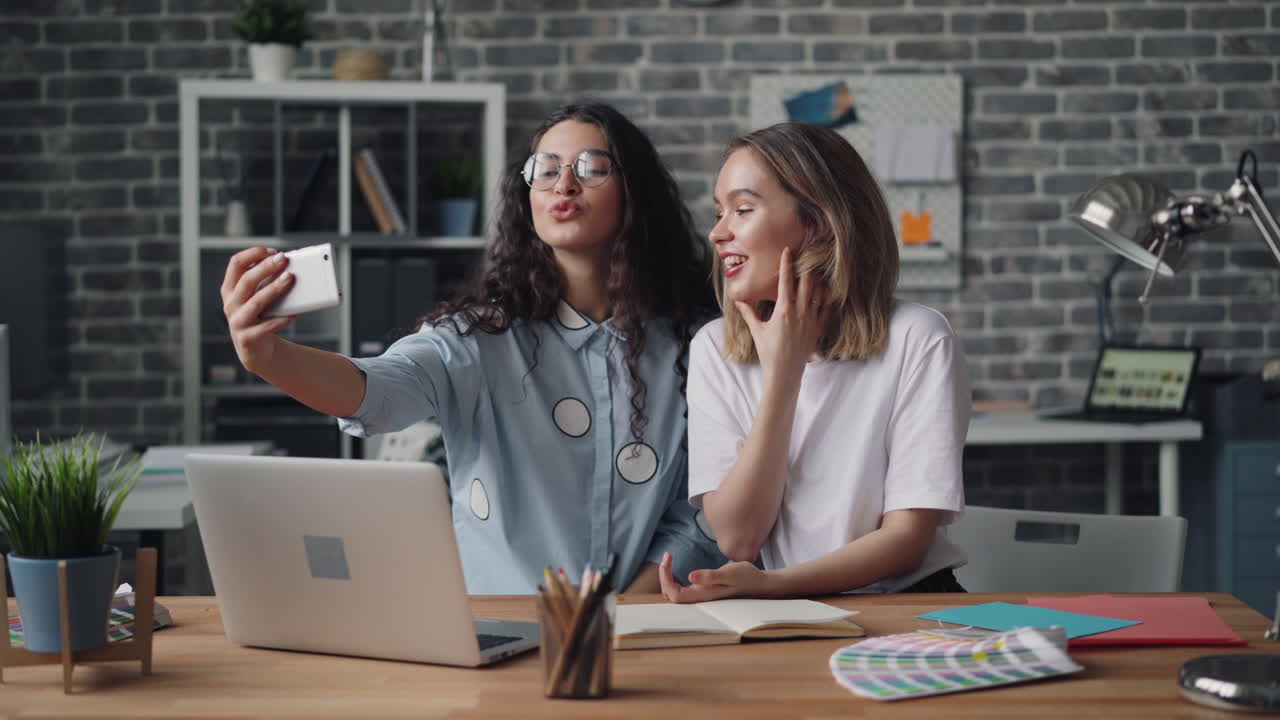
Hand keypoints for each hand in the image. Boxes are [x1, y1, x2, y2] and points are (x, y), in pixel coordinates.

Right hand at [221, 246, 296, 374]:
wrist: (257, 350)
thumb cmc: (261, 317)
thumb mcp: (258, 297)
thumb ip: (267, 282)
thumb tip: (291, 266)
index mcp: (230, 289)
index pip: (236, 264)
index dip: (253, 254)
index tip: (272, 251)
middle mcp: (231, 304)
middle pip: (246, 280)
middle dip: (266, 267)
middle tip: (284, 259)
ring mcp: (237, 322)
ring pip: (256, 302)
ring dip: (274, 289)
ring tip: (290, 279)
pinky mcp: (247, 338)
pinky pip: (266, 327)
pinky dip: (282, 319)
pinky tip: (295, 313)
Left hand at [658, 552, 772, 603]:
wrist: (761, 584)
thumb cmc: (747, 578)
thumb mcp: (731, 573)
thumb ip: (711, 577)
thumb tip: (690, 577)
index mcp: (705, 596)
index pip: (674, 594)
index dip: (666, 578)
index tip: (669, 558)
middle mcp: (701, 599)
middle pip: (671, 595)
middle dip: (664, 576)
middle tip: (668, 556)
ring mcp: (702, 597)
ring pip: (675, 594)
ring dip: (668, 578)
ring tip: (669, 560)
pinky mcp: (704, 592)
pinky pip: (682, 590)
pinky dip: (675, 579)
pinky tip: (677, 567)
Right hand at [735, 247, 827, 382]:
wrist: (785, 372)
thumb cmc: (769, 352)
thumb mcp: (757, 331)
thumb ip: (749, 313)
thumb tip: (738, 300)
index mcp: (784, 311)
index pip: (786, 282)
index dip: (787, 264)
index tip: (788, 251)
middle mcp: (800, 313)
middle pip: (807, 283)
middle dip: (806, 267)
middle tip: (807, 254)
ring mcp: (812, 320)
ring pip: (819, 293)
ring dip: (818, 279)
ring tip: (817, 268)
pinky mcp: (819, 328)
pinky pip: (827, 308)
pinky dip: (827, 296)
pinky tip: (827, 288)